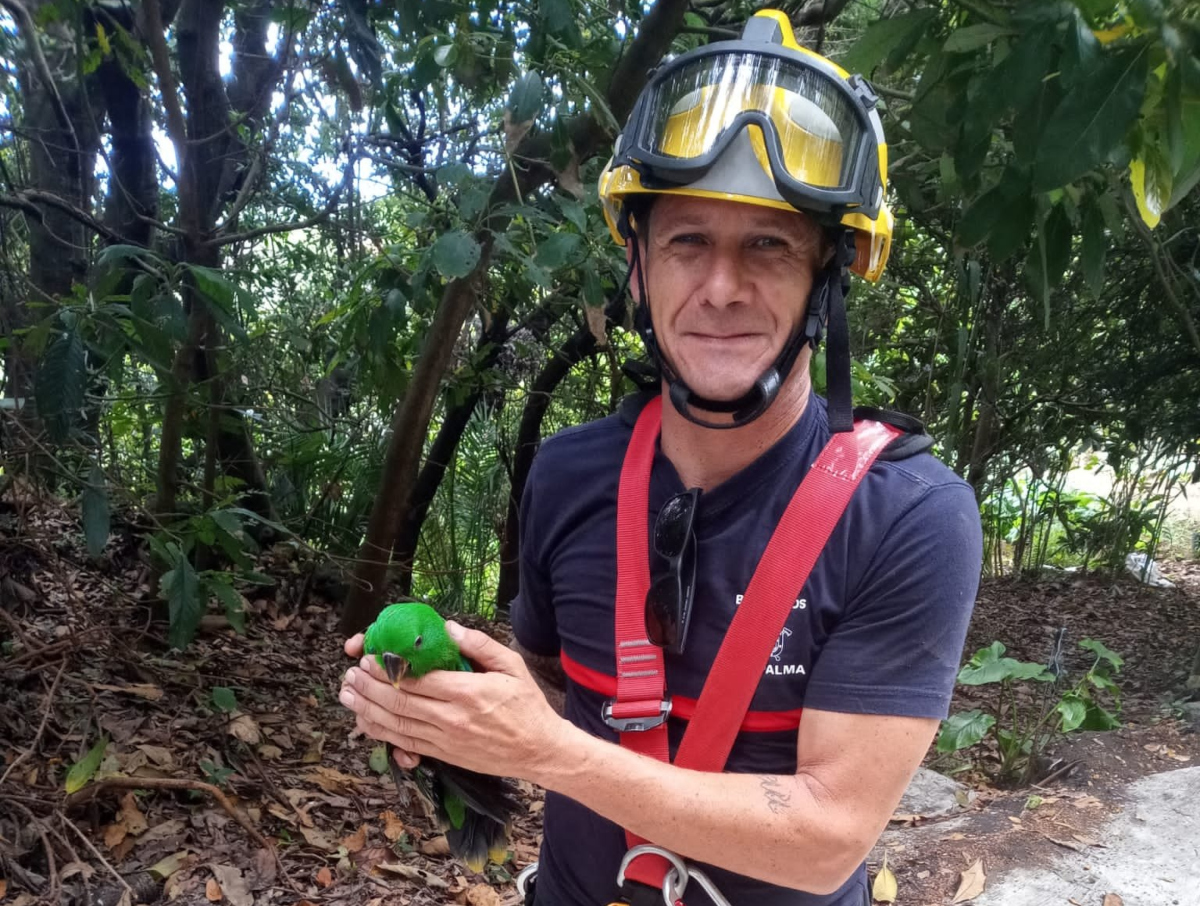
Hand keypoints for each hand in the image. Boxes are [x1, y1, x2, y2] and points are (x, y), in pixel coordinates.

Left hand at [339, 621, 572, 781]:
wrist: (539, 750)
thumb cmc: (527, 706)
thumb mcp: (512, 666)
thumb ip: (480, 644)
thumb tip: (449, 628)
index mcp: (468, 693)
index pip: (418, 680)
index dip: (388, 669)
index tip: (370, 656)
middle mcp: (451, 718)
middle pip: (400, 702)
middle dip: (369, 687)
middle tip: (351, 673)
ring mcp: (444, 740)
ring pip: (396, 725)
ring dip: (367, 709)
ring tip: (347, 695)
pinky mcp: (442, 755)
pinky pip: (404, 743)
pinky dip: (381, 733)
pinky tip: (365, 722)